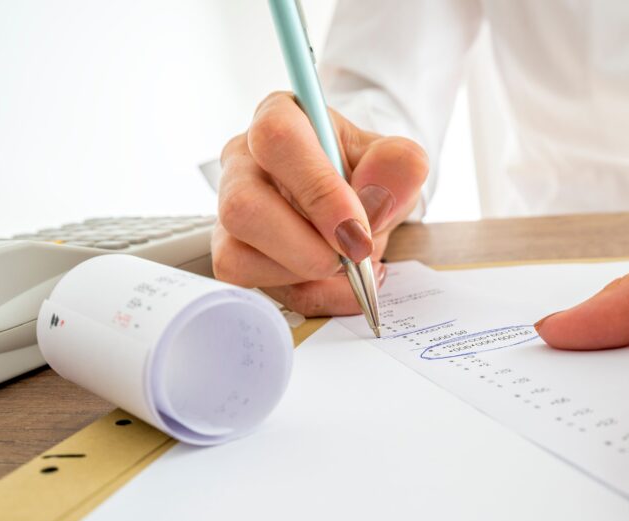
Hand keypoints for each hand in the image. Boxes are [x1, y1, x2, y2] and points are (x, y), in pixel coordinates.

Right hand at [212, 92, 428, 314]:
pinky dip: (311, 295)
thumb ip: (397, 167)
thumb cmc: (367, 175)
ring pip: (238, 256)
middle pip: (242, 207)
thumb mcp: (394, 164)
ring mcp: (231, 210)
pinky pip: (257, 288)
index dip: (319, 191)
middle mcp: (243, 161)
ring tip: (349, 262)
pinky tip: (342, 283)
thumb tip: (382, 191)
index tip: (358, 230)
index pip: (277, 140)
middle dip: (306, 247)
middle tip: (354, 254)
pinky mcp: (233, 254)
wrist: (360, 205)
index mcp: (280, 118)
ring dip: (307, 273)